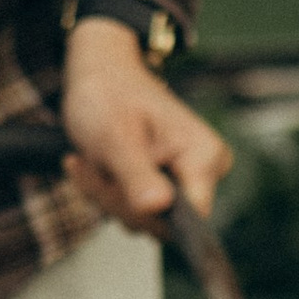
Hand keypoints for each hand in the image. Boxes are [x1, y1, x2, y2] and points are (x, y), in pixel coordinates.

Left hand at [61, 14, 231, 232]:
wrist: (101, 75)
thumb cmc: (108, 95)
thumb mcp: (114, 136)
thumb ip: (136, 174)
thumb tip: (156, 208)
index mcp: (203, 157)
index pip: (189, 220)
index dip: (147, 215)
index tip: (113, 185)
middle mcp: (204, 171)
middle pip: (162, 223)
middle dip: (116, 201)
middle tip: (94, 164)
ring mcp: (186, 180)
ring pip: (144, 220)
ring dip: (107, 196)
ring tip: (95, 159)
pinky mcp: (168, 186)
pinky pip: (138, 212)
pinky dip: (108, 193)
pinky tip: (97, 165)